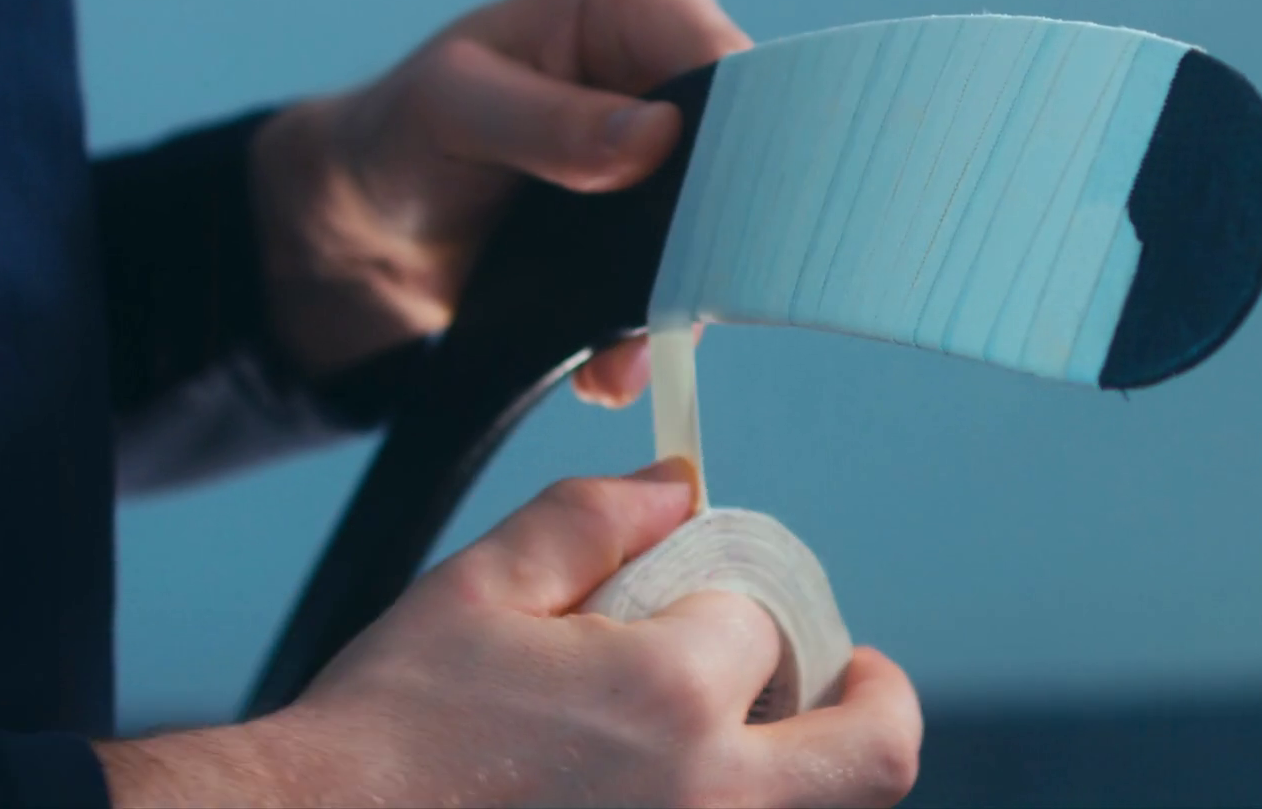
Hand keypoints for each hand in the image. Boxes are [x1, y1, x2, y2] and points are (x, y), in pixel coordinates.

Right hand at [97, 459, 922, 807]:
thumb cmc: (385, 731)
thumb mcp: (478, 592)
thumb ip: (590, 521)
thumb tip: (679, 484)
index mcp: (668, 697)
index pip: (766, 621)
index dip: (734, 602)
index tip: (697, 603)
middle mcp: (711, 800)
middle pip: (876, 752)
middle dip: (875, 699)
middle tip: (851, 676)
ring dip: (810, 768)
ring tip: (756, 737)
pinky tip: (686, 789)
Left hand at [250, 0, 744, 402]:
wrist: (376, 230)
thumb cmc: (402, 137)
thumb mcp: (452, 113)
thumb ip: (547, 122)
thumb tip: (656, 137)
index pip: (719, 53)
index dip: (741, 128)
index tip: (724, 210)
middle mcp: (664, 62)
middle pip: (745, 141)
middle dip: (716, 228)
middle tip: (675, 301)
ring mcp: (673, 146)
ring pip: (728, 219)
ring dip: (684, 296)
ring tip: (619, 357)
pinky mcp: (664, 216)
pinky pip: (694, 273)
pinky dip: (655, 330)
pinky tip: (608, 367)